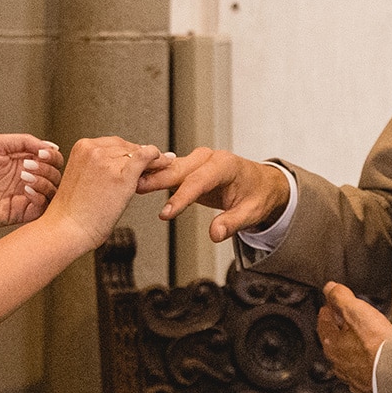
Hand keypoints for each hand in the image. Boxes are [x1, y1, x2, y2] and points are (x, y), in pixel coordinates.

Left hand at [0, 134, 64, 232]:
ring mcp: (25, 196)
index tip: (41, 153)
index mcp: (23, 161)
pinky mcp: (22, 212)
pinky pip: (43, 207)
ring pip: (53, 190)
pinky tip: (25, 189)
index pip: (51, 158)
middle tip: (28, 166)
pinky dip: (40, 196)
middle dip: (47, 167)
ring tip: (24, 177)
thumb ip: (24, 141)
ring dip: (44, 180)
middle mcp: (27, 179)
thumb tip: (50, 145)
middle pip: (56, 174)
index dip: (52, 154)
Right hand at [44, 137, 163, 250]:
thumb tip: (120, 166)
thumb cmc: (72, 212)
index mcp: (82, 148)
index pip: (113, 143)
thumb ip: (97, 167)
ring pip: (137, 152)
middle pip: (126, 146)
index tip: (139, 157)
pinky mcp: (121, 176)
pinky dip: (157, 158)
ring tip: (163, 164)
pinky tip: (165, 161)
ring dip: (151, 158)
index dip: (128, 151)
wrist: (66, 229)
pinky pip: (145, 158)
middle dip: (139, 154)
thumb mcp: (81, 179)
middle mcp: (94, 150)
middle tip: (155, 161)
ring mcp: (108, 161)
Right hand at [137, 147, 289, 242]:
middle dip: (158, 179)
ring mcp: (198, 161)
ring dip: (151, 175)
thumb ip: (232, 223)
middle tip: (136, 188)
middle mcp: (209, 158)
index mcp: (226, 165)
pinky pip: (170, 170)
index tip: (167, 213)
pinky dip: (154, 176)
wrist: (262, 184)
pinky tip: (137, 182)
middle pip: (180, 169)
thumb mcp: (251, 213)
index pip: (200, 181)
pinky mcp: (190, 168)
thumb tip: (215, 234)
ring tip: (130, 184)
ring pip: (171, 167)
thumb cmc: (257, 196)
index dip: (182, 197)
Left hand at [317, 281, 391, 392]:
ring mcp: (353, 378)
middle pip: (335, 341)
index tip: (332, 303)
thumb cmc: (377, 344)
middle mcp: (339, 364)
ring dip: (353, 349)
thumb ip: (340, 297)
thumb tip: (330, 288)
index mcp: (331, 345)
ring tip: (363, 340)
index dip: (329, 309)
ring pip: (348, 360)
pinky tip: (373, 363)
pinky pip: (363, 375)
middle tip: (347, 319)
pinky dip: (366, 366)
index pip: (323, 322)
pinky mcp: (369, 389)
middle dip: (340, 329)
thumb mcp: (356, 310)